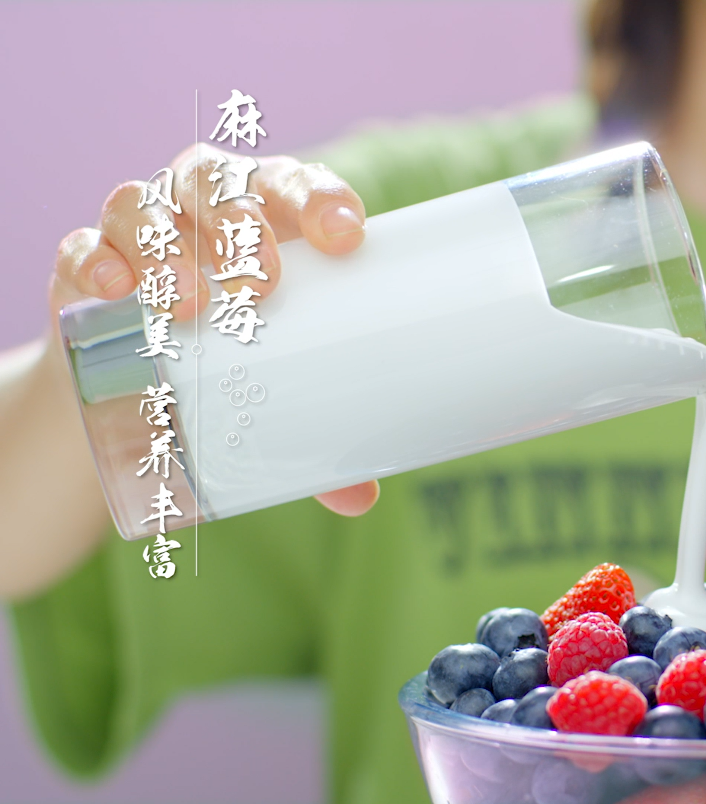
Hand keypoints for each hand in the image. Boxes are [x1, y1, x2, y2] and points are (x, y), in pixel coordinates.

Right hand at [50, 145, 380, 516]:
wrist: (138, 393)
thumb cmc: (234, 367)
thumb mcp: (277, 393)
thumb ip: (321, 440)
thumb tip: (360, 499)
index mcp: (271, 218)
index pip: (295, 185)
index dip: (319, 198)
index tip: (346, 238)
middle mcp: (203, 208)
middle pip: (219, 183)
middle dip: (242, 223)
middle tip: (263, 283)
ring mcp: (139, 231)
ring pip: (144, 204)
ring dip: (167, 245)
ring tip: (190, 302)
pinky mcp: (82, 266)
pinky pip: (79, 247)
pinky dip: (95, 260)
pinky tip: (112, 288)